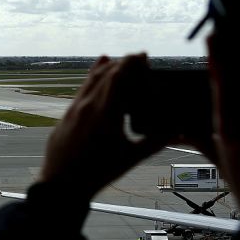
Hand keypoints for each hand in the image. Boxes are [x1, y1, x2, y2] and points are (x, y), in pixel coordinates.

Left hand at [39, 54, 169, 200]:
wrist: (61, 184)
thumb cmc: (98, 172)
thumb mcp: (130, 158)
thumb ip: (155, 142)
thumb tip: (178, 131)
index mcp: (106, 112)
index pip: (119, 76)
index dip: (131, 62)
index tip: (143, 55)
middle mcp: (88, 105)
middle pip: (106, 73)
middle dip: (122, 63)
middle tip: (137, 59)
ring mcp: (74, 108)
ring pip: (91, 79)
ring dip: (106, 68)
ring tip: (118, 61)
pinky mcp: (66, 114)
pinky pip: (81, 89)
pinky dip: (91, 77)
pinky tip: (97, 70)